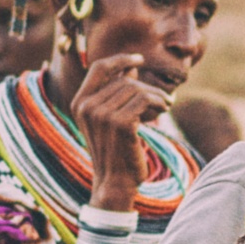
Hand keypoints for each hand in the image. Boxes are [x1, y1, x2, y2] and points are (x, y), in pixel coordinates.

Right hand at [71, 55, 169, 211]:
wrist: (115, 183)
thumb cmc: (116, 151)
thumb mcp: (112, 119)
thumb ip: (118, 93)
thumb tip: (132, 67)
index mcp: (79, 103)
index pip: (99, 68)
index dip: (120, 59)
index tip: (139, 60)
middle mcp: (86, 106)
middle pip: (124, 79)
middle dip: (147, 88)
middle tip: (163, 100)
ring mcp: (101, 115)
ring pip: (136, 89)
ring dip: (156, 96)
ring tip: (165, 106)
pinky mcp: (120, 123)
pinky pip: (144, 100)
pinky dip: (158, 102)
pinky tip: (164, 111)